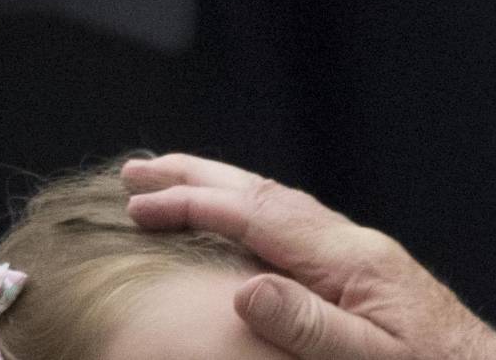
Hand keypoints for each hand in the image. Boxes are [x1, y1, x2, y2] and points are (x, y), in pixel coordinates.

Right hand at [123, 154, 495, 359]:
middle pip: (263, 193)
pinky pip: (289, 224)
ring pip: (275, 202)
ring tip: (169, 183)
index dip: (195, 206)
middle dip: (196, 177)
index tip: (141, 203)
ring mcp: (354, 250)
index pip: (258, 216)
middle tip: (137, 170)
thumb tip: (246, 289)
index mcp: (347, 258)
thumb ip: (308, 326)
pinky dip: (247, 211)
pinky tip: (230, 221)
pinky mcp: (358, 266)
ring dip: (219, 189)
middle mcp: (349, 242)